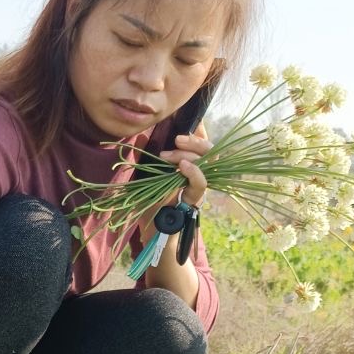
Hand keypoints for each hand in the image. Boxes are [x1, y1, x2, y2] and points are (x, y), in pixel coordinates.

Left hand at [140, 121, 211, 239]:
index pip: (200, 144)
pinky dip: (195, 172)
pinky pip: (202, 184)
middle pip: (209, 151)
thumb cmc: (150, 205)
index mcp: (189, 166)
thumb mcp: (146, 176)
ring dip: (190, 154)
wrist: (150, 233)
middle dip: (195, 141)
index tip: (188, 120)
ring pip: (209, 163)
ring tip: (169, 156)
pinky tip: (183, 166)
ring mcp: (199, 188)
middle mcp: (198, 175)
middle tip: (176, 138)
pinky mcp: (196, 201)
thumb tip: (144, 135)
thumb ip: (148, 158)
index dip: (199, 130)